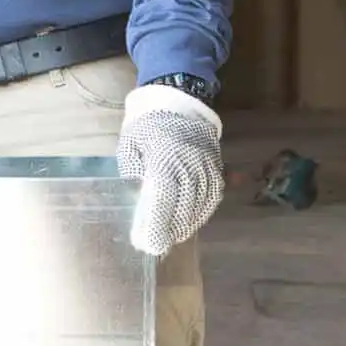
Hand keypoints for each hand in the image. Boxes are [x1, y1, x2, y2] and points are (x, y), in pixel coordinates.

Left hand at [116, 82, 224, 255]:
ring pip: (201, 202)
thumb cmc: (146, 126)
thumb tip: (138, 202)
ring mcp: (206, 164)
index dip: (156, 222)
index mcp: (164, 156)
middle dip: (170, 228)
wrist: (177, 99)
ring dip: (187, 223)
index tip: (147, 243)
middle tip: (156, 245)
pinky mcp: (216, 165)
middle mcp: (189, 162)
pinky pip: (213, 194)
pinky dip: (202, 211)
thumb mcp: (130, 147)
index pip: (163, 196)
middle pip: (184, 203)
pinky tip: (190, 221)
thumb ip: (134, 174)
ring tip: (172, 237)